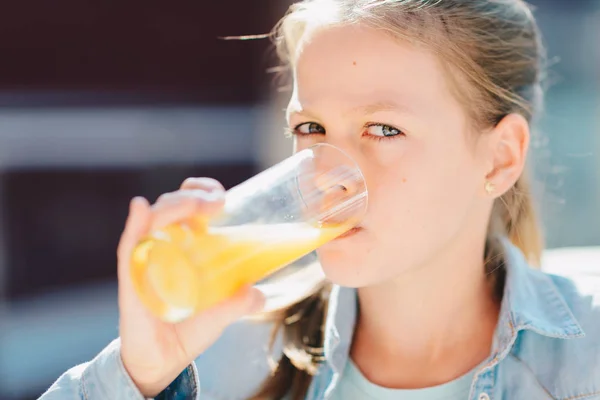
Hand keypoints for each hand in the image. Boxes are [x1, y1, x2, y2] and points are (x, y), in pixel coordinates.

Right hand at [117, 178, 264, 396]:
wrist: (162, 363)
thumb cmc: (186, 331)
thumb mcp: (219, 315)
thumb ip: (239, 303)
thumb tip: (260, 292)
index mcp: (183, 248)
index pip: (188, 208)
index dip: (201, 192)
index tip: (220, 194)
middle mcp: (162, 248)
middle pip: (172, 208)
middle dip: (192, 197)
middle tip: (217, 201)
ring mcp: (145, 260)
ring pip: (154, 220)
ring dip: (174, 206)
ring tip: (195, 202)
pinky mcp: (131, 279)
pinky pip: (129, 247)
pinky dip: (134, 225)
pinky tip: (140, 207)